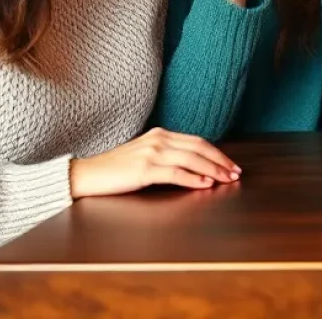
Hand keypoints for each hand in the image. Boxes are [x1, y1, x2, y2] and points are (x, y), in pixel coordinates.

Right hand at [69, 128, 240, 198]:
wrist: (85, 174)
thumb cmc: (115, 169)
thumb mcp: (144, 155)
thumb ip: (166, 155)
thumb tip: (193, 166)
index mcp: (161, 134)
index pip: (197, 141)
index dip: (217, 152)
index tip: (231, 164)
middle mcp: (159, 139)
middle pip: (199, 147)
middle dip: (220, 160)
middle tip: (236, 172)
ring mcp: (151, 153)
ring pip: (191, 159)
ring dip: (212, 170)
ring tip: (226, 179)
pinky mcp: (143, 169)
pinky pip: (175, 173)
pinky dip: (193, 179)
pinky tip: (205, 185)